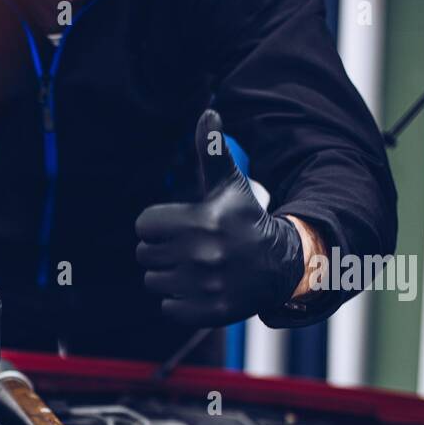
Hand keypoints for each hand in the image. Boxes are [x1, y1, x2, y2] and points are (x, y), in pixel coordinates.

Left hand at [135, 109, 305, 326]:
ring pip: (153, 282)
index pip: (143, 225)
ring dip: (169, 276)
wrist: (280, 264)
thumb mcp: (230, 185)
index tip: (180, 226)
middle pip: (145, 255)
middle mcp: (202, 254)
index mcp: (200, 220)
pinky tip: (201, 288)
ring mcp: (206, 285)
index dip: (157, 225)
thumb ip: (212, 151)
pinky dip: (180, 302)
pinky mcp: (208, 312)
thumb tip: (208, 112)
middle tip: (190, 248)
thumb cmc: (244, 219)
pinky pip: (168, 308)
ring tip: (197, 268)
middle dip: (162, 251)